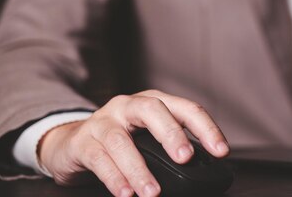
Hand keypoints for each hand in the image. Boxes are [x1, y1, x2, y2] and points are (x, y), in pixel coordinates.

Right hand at [38, 89, 228, 196]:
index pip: (185, 108)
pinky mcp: (82, 141)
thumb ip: (170, 148)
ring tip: (153, 192)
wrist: (70, 144)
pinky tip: (125, 193)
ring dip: (139, 168)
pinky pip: (98, 158)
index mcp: (153, 103)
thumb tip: (201, 171)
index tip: (221, 151)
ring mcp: (103, 121)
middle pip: (152, 110)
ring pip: (121, 140)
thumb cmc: (119, 141)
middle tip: (186, 159)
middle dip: (172, 134)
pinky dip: (114, 177)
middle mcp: (128, 106)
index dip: (206, 128)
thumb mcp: (147, 138)